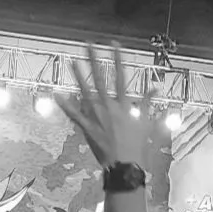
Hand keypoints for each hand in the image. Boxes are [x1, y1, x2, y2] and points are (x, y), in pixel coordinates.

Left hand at [63, 42, 153, 167]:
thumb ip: (148, 103)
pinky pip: (75, 115)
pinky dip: (66, 105)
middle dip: (95, 60)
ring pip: (86, 92)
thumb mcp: (147, 123)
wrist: (127, 166)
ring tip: (72, 61)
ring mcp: (98, 117)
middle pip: (101, 79)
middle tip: (89, 45)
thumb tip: (155, 89)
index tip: (114, 44)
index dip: (118, 59)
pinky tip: (57, 95)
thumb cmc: (138, 147)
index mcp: (125, 105)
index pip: (122, 76)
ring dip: (79, 76)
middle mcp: (110, 107)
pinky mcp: (88, 128)